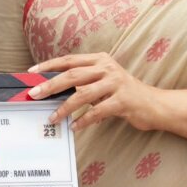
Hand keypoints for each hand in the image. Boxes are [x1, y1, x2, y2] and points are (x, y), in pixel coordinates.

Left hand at [27, 52, 159, 131]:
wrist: (154, 104)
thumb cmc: (123, 94)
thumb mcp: (103, 82)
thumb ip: (83, 82)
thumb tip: (53, 89)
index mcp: (100, 60)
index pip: (69, 60)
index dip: (49, 65)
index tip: (31, 72)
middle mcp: (107, 68)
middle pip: (72, 76)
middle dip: (50, 85)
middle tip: (34, 94)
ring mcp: (116, 83)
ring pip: (82, 94)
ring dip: (64, 107)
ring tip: (52, 118)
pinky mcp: (123, 100)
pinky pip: (97, 111)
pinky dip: (83, 120)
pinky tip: (74, 127)